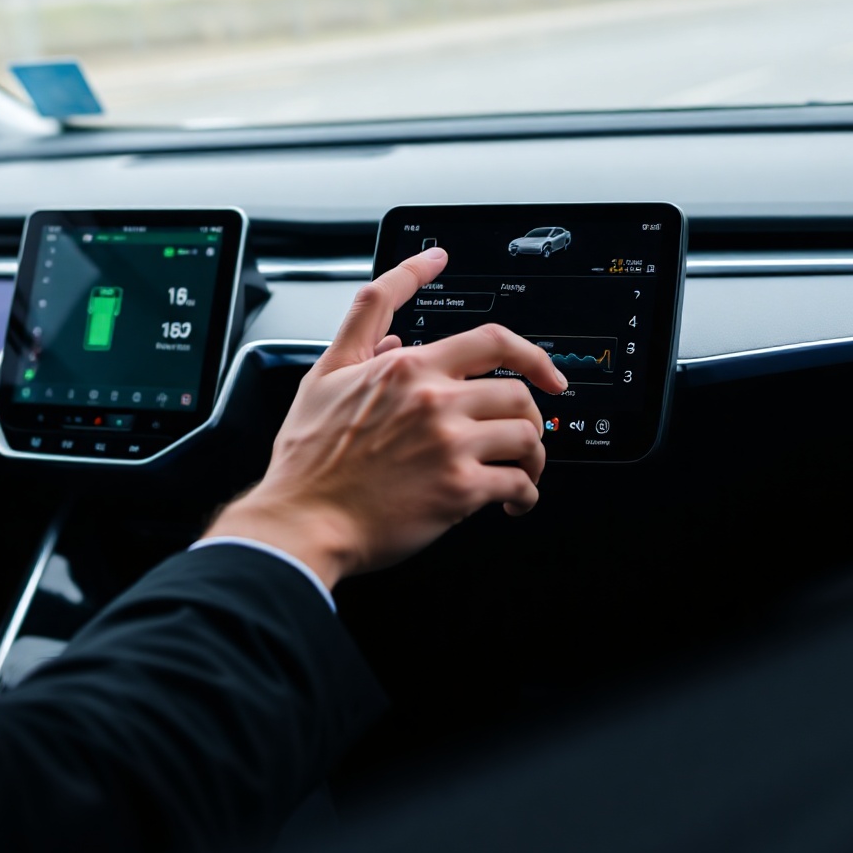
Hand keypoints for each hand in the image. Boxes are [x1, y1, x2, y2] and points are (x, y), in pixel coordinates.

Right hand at [201, 248, 567, 590]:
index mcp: (407, 368)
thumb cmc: (309, 458)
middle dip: (529, 414)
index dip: (530, 350)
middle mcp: (434, 399)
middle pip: (519, 390)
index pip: (491, 341)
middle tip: (520, 432)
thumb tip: (393, 332)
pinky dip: (525, 494)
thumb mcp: (324, 374)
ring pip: (527, 435)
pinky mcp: (460, 489)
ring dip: (533, 455)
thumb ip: (360, 335)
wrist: (303, 519)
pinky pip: (519, 483)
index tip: (548, 368)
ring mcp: (450, 443)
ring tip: (520, 469)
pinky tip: (510, 501)